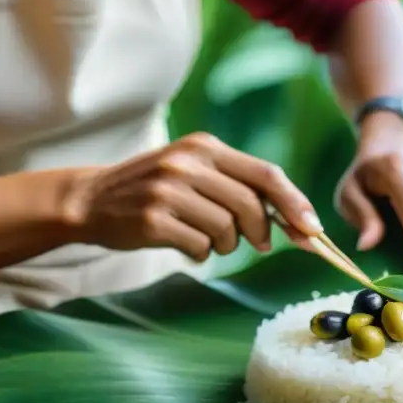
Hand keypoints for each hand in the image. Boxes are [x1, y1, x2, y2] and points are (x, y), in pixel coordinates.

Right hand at [62, 132, 321, 260]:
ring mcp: (169, 191)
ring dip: (225, 245)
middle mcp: (188, 164)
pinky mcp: (153, 220)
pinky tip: (183, 244)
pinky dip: (199, 254)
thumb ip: (239, 186)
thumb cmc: (155, 189)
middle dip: (261, 232)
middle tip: (255, 243)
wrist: (90, 199)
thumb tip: (296, 220)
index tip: (312, 228)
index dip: (294, 203)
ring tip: (205, 238)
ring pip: (227, 231)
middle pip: (251, 206)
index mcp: (205, 147)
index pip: (265, 173)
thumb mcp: (194, 171)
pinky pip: (200, 248)